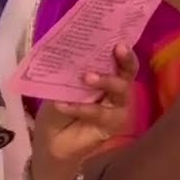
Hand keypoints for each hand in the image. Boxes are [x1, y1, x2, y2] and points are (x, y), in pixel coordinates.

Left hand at [30, 45, 135, 179]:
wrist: (50, 140)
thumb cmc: (59, 105)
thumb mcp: (62, 83)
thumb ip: (73, 69)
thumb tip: (74, 49)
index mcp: (106, 75)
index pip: (120, 60)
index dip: (123, 50)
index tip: (120, 40)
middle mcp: (117, 91)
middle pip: (128, 74)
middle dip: (125, 61)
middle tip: (117, 49)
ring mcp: (117, 109)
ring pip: (120, 92)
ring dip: (105, 82)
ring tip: (86, 77)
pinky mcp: (112, 126)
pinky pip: (100, 114)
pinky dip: (81, 108)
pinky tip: (63, 104)